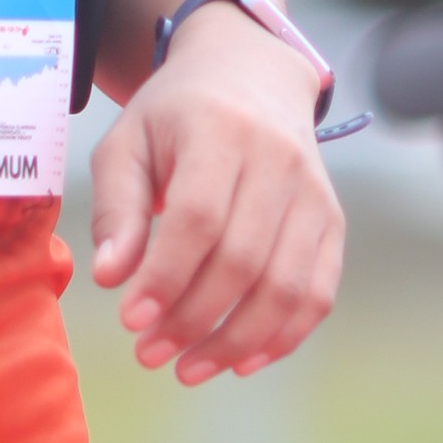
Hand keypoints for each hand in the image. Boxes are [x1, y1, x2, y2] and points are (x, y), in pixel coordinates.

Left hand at [90, 1, 342, 379]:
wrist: (251, 74)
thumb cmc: (176, 115)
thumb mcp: (128, 141)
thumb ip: (116, 207)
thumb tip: (110, 278)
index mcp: (220, 130)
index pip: (199, 218)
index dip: (166, 276)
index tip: (131, 321)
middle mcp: (278, 160)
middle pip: (243, 260)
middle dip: (193, 320)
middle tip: (149, 354)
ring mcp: (314, 192)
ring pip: (286, 286)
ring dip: (236, 341)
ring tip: (187, 368)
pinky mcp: (331, 221)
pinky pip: (318, 293)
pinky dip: (284, 336)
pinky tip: (241, 361)